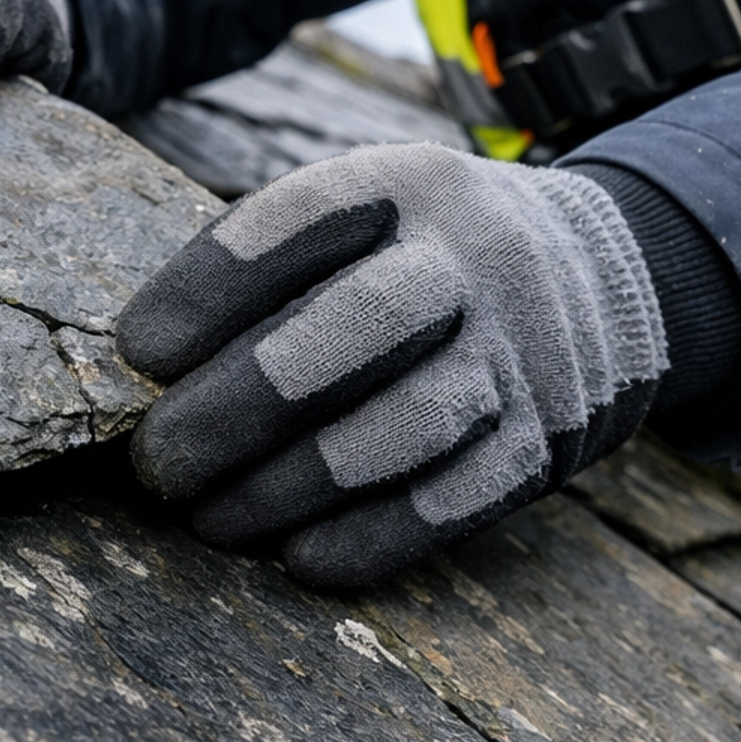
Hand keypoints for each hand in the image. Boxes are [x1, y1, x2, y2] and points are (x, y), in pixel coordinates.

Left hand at [114, 143, 665, 588]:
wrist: (602, 274)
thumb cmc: (420, 256)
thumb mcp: (368, 215)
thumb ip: (277, 270)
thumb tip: (149, 367)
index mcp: (409, 183)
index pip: (302, 216)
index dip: (210, 286)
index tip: (138, 352)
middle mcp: (476, 256)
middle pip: (359, 325)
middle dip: (240, 403)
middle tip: (158, 461)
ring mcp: (525, 349)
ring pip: (406, 425)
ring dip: (291, 486)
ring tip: (208, 517)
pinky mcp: (549, 438)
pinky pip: (457, 500)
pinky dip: (370, 537)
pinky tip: (297, 558)